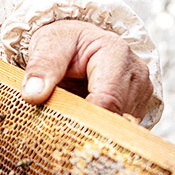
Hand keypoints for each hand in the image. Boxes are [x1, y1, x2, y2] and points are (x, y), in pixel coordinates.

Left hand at [20, 19, 152, 119]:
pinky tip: (83, 124)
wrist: (76, 44)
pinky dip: (100, 130)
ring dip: (94, 130)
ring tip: (70, 123)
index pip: (107, 98)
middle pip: (116, 116)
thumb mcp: (47, 44)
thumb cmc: (64, 42)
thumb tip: (33, 94)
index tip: (61, 130)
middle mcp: (136, 73)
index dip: (85, 119)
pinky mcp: (137, 107)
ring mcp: (141, 93)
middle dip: (88, 126)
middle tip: (60, 132)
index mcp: (116, 52)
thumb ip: (41, 66)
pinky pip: (120, 129)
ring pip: (119, 126)